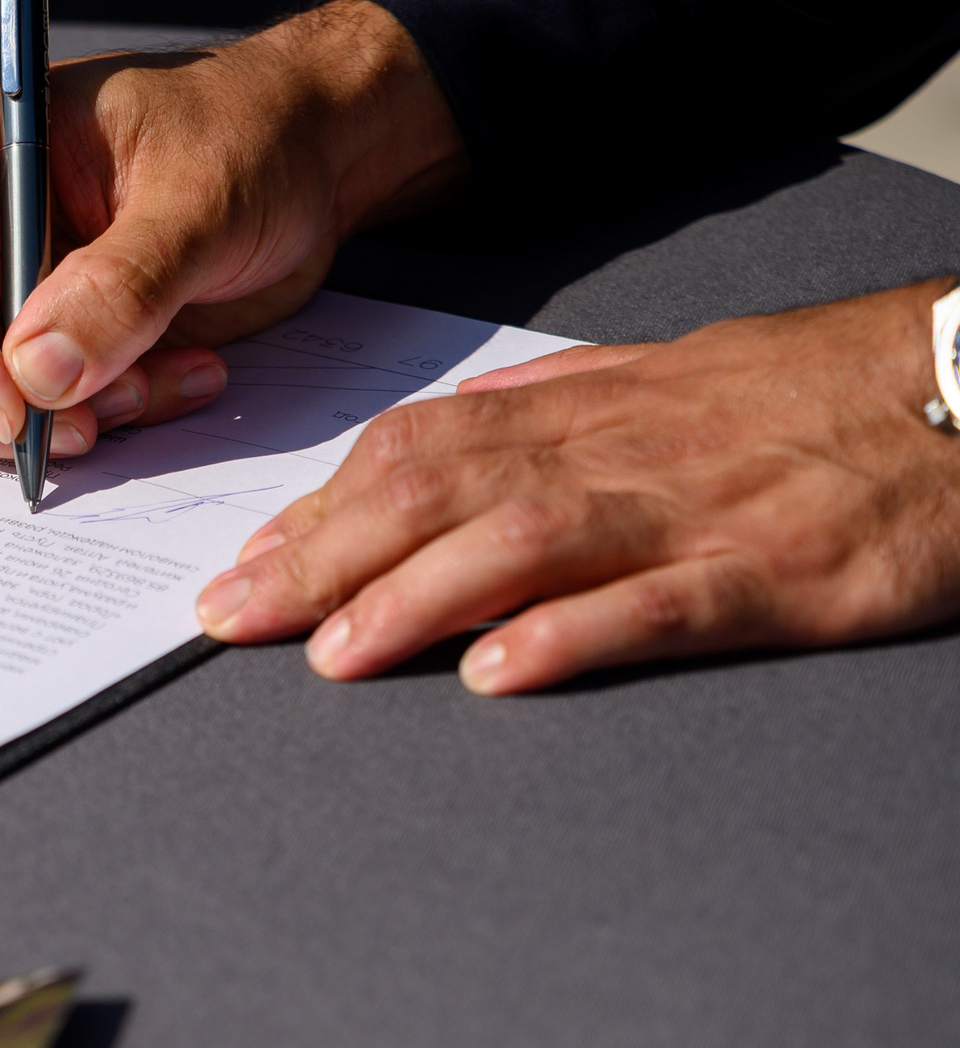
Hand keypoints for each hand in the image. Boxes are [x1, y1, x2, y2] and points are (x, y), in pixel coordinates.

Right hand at [0, 0, 464, 460]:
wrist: (312, 153)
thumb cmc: (255, 134)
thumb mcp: (199, 199)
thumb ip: (121, 285)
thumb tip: (38, 370)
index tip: (11, 410)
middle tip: (84, 428)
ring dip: (56, 415)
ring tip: (152, 388)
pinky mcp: (35, 326)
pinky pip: (31, 402)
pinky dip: (97, 413)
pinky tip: (174, 377)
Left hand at [194, 282, 959, 691]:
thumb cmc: (814, 389)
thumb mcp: (669, 375)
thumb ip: (554, 400)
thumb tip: (447, 421)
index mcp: (589, 410)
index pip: (418, 451)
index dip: (319, 508)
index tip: (241, 565)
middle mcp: (622, 453)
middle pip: (442, 493)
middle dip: (324, 558)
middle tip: (235, 619)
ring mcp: (696, 513)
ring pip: (525, 543)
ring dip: (415, 599)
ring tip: (330, 657)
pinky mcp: (777, 574)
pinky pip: (660, 603)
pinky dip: (573, 634)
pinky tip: (500, 672)